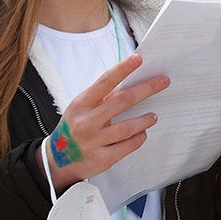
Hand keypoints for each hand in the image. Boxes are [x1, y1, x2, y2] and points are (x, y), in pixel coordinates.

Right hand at [46, 54, 168, 192]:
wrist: (57, 160)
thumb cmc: (74, 128)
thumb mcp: (81, 108)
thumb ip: (102, 97)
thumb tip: (130, 81)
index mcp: (81, 104)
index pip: (104, 82)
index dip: (122, 69)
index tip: (138, 59)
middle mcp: (86, 122)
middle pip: (122, 101)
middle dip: (146, 89)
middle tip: (163, 82)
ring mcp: (93, 141)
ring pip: (127, 127)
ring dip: (145, 119)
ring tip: (153, 116)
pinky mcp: (101, 159)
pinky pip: (127, 146)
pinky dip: (139, 137)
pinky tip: (142, 132)